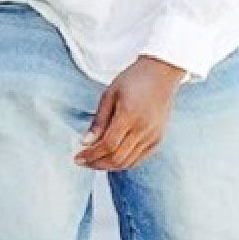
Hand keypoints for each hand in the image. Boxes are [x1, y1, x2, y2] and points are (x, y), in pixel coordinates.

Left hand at [77, 56, 185, 170]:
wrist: (161, 73)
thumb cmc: (133, 80)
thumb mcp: (109, 95)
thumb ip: (98, 121)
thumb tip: (85, 142)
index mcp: (129, 116)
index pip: (107, 145)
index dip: (90, 155)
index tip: (77, 158)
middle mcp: (144, 129)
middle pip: (118, 158)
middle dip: (97, 164)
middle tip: (82, 162)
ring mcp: (154, 136)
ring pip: (129, 162)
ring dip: (109, 166)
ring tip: (94, 162)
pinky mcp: (159, 139)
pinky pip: (140, 158)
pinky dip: (124, 162)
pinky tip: (111, 158)